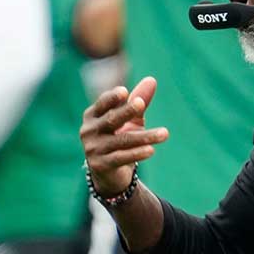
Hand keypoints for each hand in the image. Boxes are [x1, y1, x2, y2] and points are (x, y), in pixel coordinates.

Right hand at [80, 77, 167, 196]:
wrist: (110, 173)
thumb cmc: (120, 138)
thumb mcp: (131, 119)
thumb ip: (139, 100)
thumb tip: (152, 79)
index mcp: (93, 115)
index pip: (103, 103)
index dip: (113, 97)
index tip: (125, 91)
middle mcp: (89, 130)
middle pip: (111, 119)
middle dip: (127, 111)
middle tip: (141, 103)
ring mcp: (93, 148)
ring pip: (122, 140)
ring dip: (145, 136)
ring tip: (165, 133)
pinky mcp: (100, 165)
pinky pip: (121, 157)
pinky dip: (137, 153)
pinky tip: (151, 150)